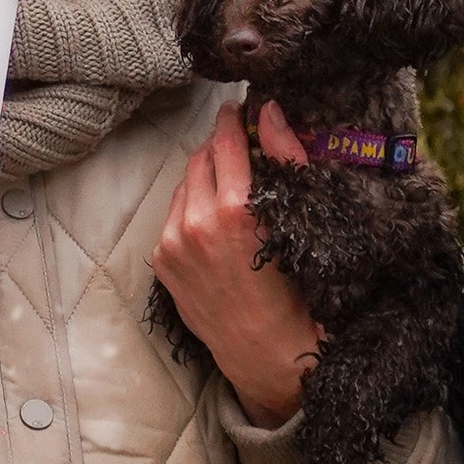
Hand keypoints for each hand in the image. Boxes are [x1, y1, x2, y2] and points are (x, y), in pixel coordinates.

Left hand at [151, 106, 322, 427]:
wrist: (268, 352)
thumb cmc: (297, 290)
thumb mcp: (301, 221)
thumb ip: (286, 159)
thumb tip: (269, 111)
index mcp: (237, 210)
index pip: (226, 140)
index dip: (234, 120)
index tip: (240, 111)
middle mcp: (197, 223)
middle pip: (200, 158)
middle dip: (219, 149)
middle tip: (239, 151)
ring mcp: (173, 244)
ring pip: (183, 186)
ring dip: (203, 180)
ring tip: (228, 191)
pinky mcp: (162, 262)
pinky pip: (172, 218)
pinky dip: (190, 212)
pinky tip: (213, 227)